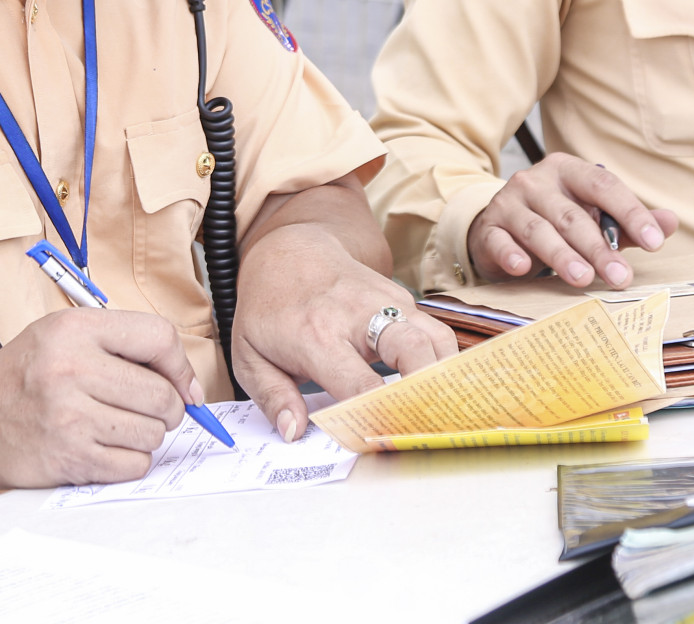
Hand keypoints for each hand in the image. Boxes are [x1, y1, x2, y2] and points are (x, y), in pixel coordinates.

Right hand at [0, 307, 197, 488]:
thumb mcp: (66, 335)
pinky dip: (131, 461)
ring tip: (120, 427)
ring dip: (147, 435)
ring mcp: (69, 418)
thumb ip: (125, 346)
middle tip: (151, 410)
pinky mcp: (68, 459)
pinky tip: (108, 448)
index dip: (180, 365)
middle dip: (168, 408)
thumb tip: (188, 387)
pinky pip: (133, 465)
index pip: (159, 338)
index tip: (181, 384)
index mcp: (75, 330)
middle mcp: (71, 370)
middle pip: (162, 395)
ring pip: (152, 433)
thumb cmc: (26, 376)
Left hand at [231, 222, 457, 442]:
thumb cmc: (269, 307)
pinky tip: (439, 389)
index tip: (383, 443)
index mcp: (317, 336)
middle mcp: (359, 316)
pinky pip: (435, 332)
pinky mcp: (403, 298)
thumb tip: (294, 431)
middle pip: (411, 349)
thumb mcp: (248, 353)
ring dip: (445, 377)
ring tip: (443, 412)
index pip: (359, 383)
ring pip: (436, 337)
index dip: (376, 416)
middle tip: (431, 427)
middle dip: (428, 390)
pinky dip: (443, 361)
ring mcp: (387, 302)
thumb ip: (272, 396)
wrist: (290, 250)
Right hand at [466, 153, 678, 288]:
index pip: (604, 185)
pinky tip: (523, 269)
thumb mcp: (591, 216)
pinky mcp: (489, 228)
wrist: (498, 227)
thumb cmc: (554, 221)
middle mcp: (536, 181)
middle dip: (598, 247)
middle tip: (620, 276)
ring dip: (561, 255)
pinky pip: (500, 241)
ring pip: (538, 229)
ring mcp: (509, 203)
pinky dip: (511, 255)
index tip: (655, 242)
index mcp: (568, 170)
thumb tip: (670, 223)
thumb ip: (628, 222)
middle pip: (572, 214)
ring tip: (583, 278)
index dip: (631, 212)